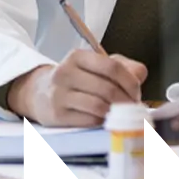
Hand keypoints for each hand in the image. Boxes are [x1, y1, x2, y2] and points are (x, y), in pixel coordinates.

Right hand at [8, 50, 146, 126]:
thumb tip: (139, 76)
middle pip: (107, 89)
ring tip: (121, 114)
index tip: (137, 93)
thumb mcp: (96, 65)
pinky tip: (105, 120)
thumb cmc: (76, 79)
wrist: (39, 93)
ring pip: (99, 106)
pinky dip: (102, 122)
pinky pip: (89, 121)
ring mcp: (59, 95)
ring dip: (116, 113)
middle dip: (126, 101)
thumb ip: (122, 66)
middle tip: (133, 108)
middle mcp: (65, 73)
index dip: (130, 82)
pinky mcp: (57, 115)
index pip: (112, 67)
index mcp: (78, 56)